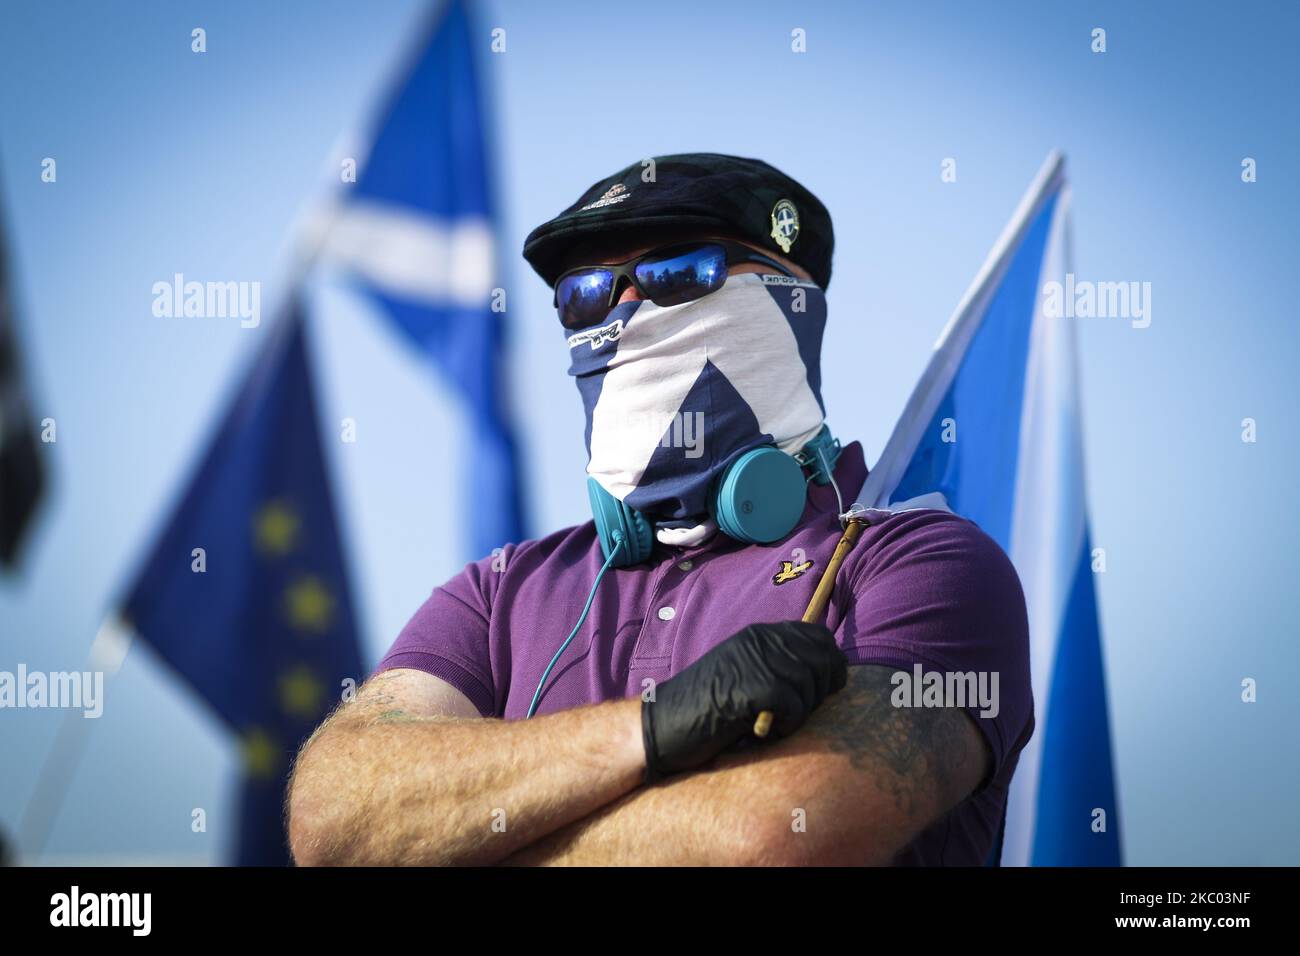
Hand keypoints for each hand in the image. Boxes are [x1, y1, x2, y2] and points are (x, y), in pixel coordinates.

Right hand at [641, 620, 847, 781]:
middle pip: (823, 658)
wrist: (662, 724)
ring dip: (801, 711)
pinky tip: (766, 730)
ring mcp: (755, 660)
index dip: (831, 663)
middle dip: (822, 690)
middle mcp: (760, 640)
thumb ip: (777, 666)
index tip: (827, 688)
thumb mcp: (743, 674)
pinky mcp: (752, 686)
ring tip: (777, 723)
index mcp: (759, 634)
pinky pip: (795, 704)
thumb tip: (826, 672)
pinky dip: (788, 723)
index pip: (818, 636)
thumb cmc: (704, 708)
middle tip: (798, 713)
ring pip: (811, 683)